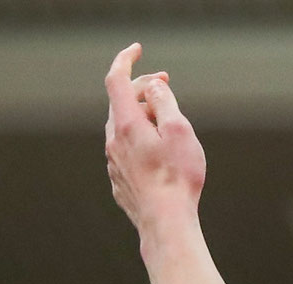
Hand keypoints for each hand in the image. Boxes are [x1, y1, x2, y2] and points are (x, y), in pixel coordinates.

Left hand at [104, 43, 205, 231]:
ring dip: (143, 117)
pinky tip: (159, 153)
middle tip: (166, 84)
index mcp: (126, 125)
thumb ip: (164, 102)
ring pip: (124, 128)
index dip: (125, 60)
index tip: (137, 50)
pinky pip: (127, 151)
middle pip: (122, 103)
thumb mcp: (179, 131)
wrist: (166, 225)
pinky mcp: (120, 182)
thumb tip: (152, 88)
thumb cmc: (177, 179)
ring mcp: (114, 164)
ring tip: (168, 122)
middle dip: (143, 89)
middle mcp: (113, 142)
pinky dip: (141, 141)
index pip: (117, 80)